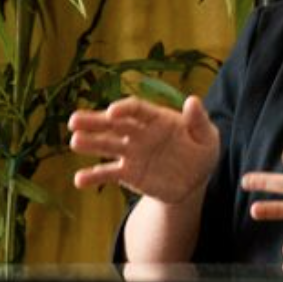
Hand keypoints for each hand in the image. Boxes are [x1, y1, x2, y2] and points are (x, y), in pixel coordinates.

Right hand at [69, 95, 218, 204]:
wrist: (193, 181)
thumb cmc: (201, 152)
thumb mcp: (207, 137)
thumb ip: (199, 121)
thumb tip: (193, 100)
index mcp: (157, 118)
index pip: (137, 110)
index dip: (124, 108)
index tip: (112, 111)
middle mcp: (139, 133)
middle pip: (114, 124)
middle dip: (95, 121)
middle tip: (74, 121)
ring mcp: (131, 153)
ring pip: (107, 145)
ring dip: (90, 143)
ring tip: (75, 142)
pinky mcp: (127, 173)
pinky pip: (108, 173)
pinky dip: (93, 176)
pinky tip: (79, 180)